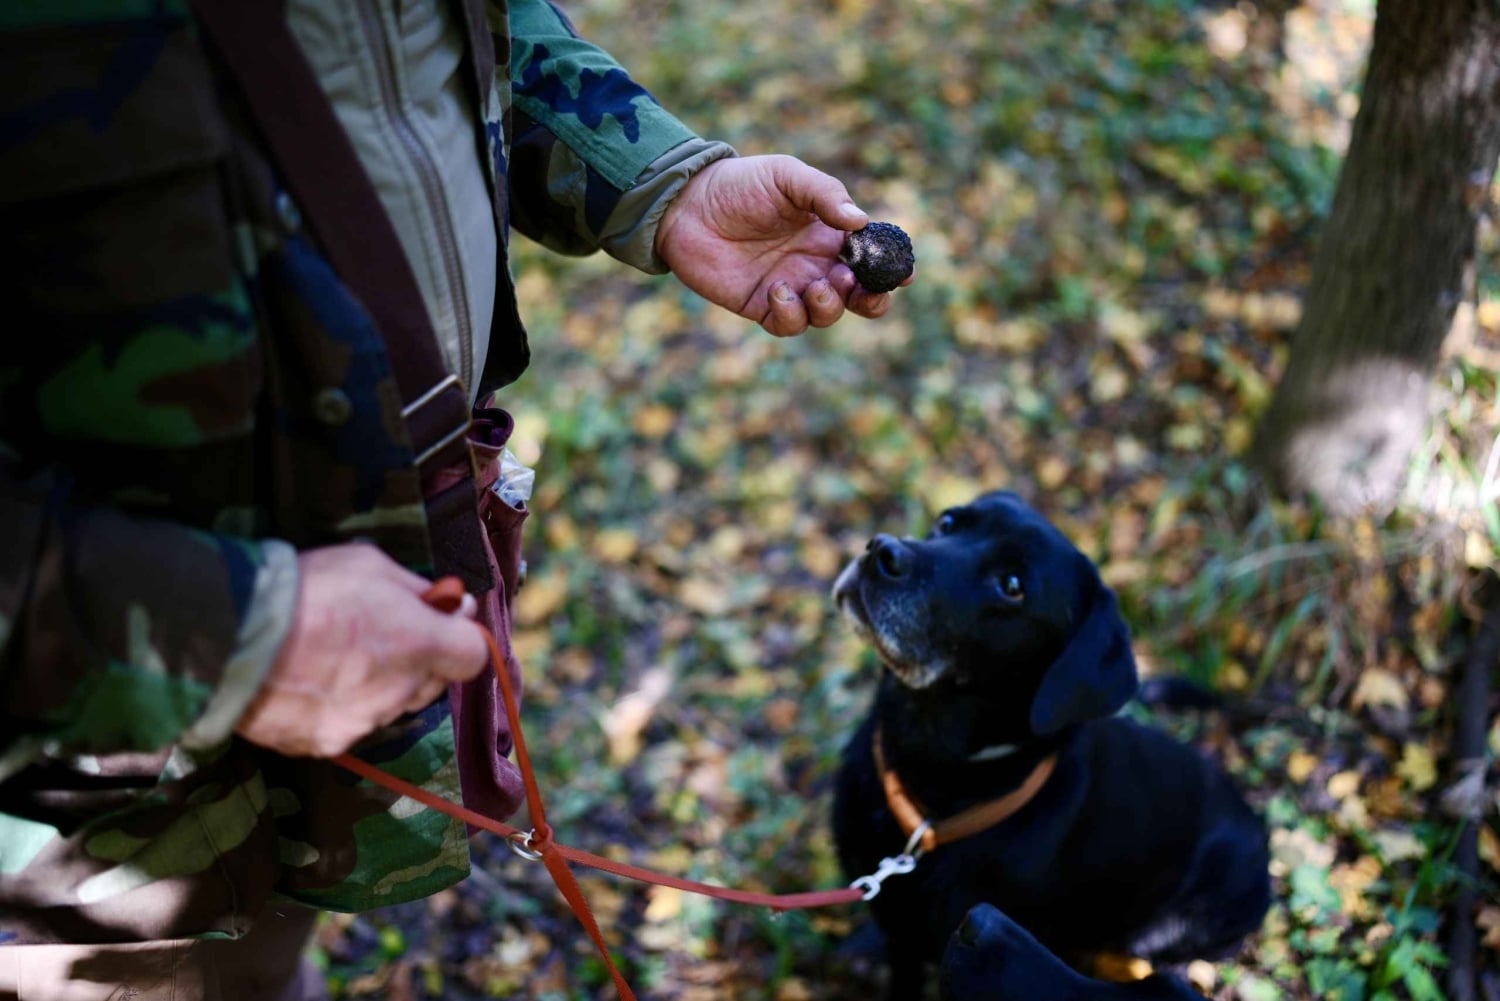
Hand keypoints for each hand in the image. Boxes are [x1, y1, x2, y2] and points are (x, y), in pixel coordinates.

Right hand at [234, 543, 487, 757]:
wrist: (228, 635)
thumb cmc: (306, 589)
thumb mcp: (371, 565)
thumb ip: (418, 591)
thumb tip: (454, 605)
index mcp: (420, 644)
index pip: (473, 656)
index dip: (458, 639)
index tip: (437, 622)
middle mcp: (399, 692)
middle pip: (430, 684)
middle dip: (416, 661)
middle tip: (376, 634)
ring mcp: (362, 722)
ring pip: (387, 705)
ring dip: (374, 685)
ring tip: (329, 656)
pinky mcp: (325, 744)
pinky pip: (346, 724)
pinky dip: (335, 706)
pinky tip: (305, 680)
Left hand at [655, 154, 911, 336]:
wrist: (687, 204)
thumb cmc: (740, 183)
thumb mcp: (787, 176)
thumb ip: (825, 194)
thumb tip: (860, 222)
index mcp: (829, 234)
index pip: (871, 258)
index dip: (891, 269)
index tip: (903, 273)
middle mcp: (815, 264)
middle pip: (859, 297)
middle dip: (871, 299)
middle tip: (861, 288)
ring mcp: (790, 287)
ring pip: (827, 315)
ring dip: (831, 307)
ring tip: (817, 285)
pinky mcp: (761, 306)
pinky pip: (788, 325)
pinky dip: (791, 315)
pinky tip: (778, 291)